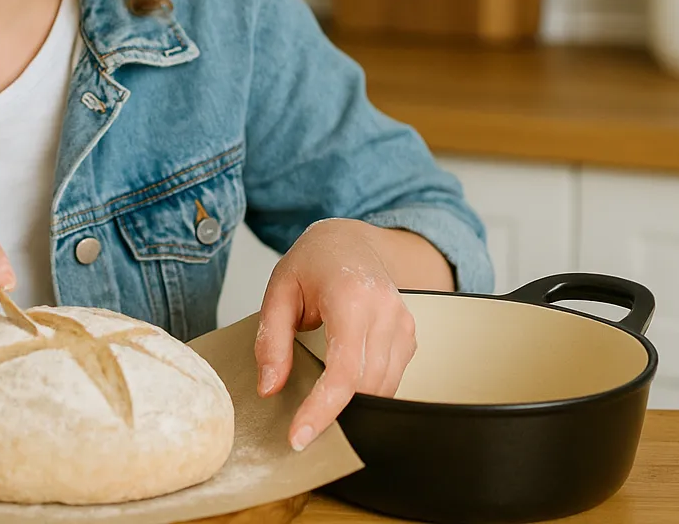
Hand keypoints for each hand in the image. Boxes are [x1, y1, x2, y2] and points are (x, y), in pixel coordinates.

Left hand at [253, 218, 416, 450]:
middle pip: (367, 386)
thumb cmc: (313, 261)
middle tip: (300, 429)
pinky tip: (343, 386)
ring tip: (317, 408)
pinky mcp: (409, 334)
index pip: (344, 371)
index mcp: (351, 297)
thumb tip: (269, 388)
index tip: (299, 437)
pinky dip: (367, 391)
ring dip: (353, 406)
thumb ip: (271, 340)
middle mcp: (385, 311)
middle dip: (334, 415)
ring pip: (384, 388)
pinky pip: (392, 378)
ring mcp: (403, 323)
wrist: (349, 240)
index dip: (322, 410)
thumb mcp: (278, 292)